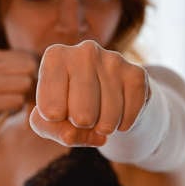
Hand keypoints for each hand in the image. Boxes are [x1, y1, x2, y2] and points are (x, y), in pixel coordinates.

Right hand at [0, 48, 37, 139]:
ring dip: (25, 97)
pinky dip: (18, 107)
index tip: (23, 87)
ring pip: (26, 84)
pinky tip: (6, 110)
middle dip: (31, 85)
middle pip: (30, 70)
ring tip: (14, 102)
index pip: (29, 59)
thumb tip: (53, 67)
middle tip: (23, 97)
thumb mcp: (1, 76)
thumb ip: (21, 67)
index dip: (32, 75)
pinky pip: (19, 101)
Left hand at [29, 40, 148, 146]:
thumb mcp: (48, 119)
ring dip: (103, 128)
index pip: (50, 111)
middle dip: (82, 127)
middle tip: (82, 119)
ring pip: (108, 117)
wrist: (105, 98)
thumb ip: (50, 129)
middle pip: (81, 115)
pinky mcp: (136, 74)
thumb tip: (71, 134)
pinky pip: (129, 114)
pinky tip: (117, 116)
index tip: (57, 113)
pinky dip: (123, 125)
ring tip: (99, 119)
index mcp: (55, 57)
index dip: (56, 122)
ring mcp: (113, 60)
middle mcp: (85, 51)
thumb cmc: (68, 107)